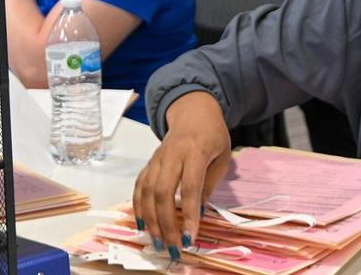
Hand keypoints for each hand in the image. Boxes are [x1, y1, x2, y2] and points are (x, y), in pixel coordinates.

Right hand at [133, 92, 231, 258]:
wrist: (193, 113)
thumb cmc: (213, 136)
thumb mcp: (222, 158)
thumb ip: (209, 184)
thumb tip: (198, 213)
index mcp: (195, 151)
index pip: (190, 187)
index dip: (189, 214)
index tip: (189, 237)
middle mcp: (172, 155)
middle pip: (163, 192)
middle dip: (166, 223)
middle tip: (172, 247)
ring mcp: (157, 159)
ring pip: (147, 191)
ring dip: (150, 220)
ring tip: (157, 242)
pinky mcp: (149, 163)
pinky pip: (139, 186)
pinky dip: (138, 207)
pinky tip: (142, 225)